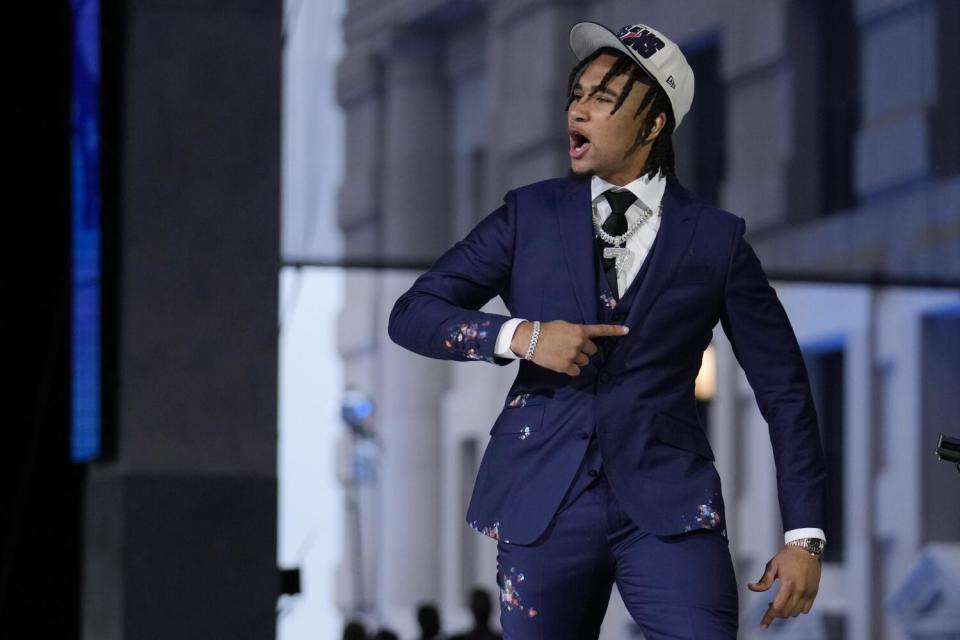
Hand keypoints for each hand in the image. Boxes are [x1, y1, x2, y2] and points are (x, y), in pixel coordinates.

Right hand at [510, 319, 628, 375]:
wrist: (531, 340)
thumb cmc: (547, 330)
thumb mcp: (564, 326)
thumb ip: (576, 332)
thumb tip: (582, 339)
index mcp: (580, 331)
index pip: (600, 330)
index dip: (615, 331)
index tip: (627, 330)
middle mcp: (580, 343)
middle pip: (592, 351)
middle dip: (585, 351)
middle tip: (573, 349)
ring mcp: (574, 356)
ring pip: (584, 362)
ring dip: (578, 360)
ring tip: (565, 356)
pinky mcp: (566, 366)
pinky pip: (576, 371)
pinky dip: (571, 369)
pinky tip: (563, 364)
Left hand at [748, 545, 820, 629]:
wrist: (806, 548)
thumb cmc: (786, 556)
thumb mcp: (772, 566)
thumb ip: (764, 581)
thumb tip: (751, 588)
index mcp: (788, 584)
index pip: (777, 607)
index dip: (769, 617)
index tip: (763, 626)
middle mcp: (800, 591)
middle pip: (786, 612)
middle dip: (776, 613)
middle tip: (770, 604)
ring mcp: (808, 593)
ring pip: (796, 613)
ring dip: (786, 612)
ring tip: (779, 602)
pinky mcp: (814, 592)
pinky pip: (806, 609)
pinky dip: (797, 610)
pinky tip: (791, 602)